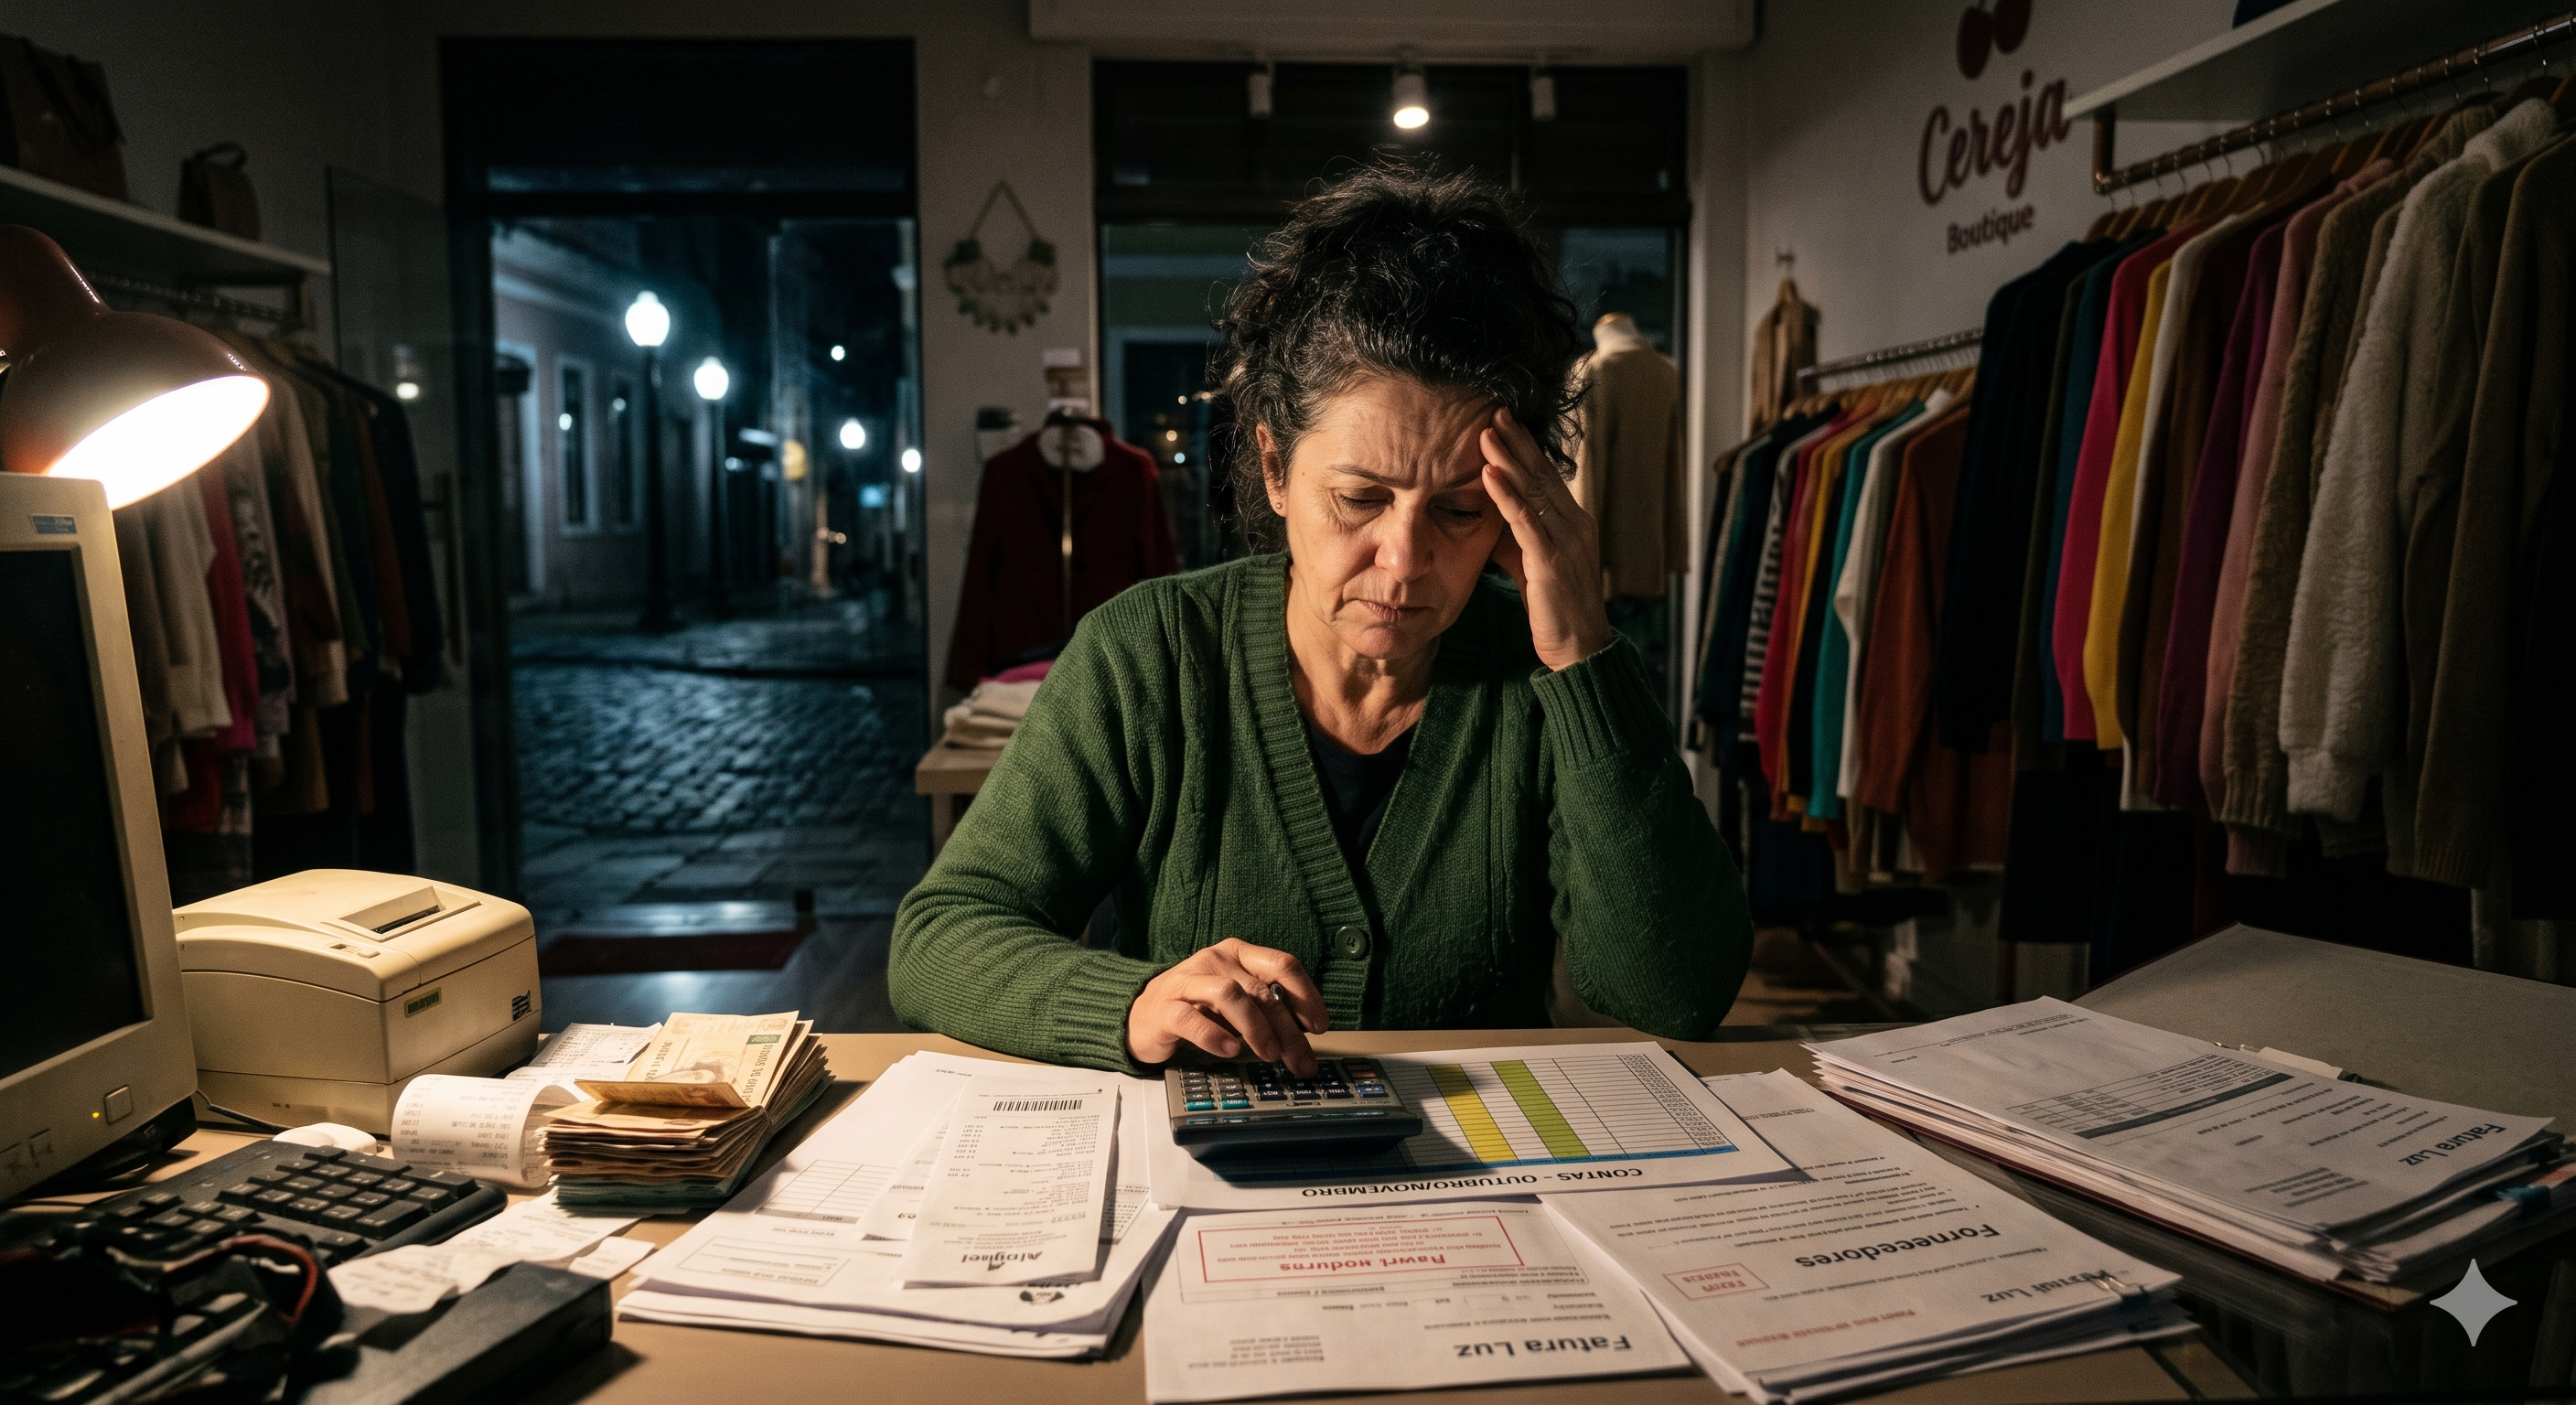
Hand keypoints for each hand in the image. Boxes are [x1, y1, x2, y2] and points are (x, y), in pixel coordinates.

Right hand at [1125, 938, 1326, 1074]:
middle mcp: (1214, 961)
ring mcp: (1187, 981)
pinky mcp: (1164, 1008)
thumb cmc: (1197, 1008)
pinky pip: (1190, 1018)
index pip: (1282, 964)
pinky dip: (1213, 1035)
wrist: (1141, 1015)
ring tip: (1268, 1054)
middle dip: (1288, 1029)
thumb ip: (1266, 1008)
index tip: (1319, 1026)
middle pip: (1261, 989)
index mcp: (1238, 954)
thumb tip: (1305, 1034)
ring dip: (1256, 1028)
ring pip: (1230, 995)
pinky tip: (1229, 1050)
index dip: (1306, 995)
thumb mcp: (1237, 1002)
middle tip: (1301, 1060)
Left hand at [1483, 408, 1614, 670]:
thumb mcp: (1531, 567)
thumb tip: (1491, 521)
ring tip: (1486, 431)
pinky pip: (1526, 521)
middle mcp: (1575, 525)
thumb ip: (1515, 541)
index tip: (1504, 424)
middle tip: (1495, 411)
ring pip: (1534, 491)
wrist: (1578, 651)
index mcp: (1574, 524)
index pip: (1547, 478)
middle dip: (1518, 442)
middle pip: (1542, 475)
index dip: (1526, 450)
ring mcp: (1566, 542)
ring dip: (1508, 459)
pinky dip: (1506, 495)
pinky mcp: (1551, 562)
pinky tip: (1490, 474)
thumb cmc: (1555, 610)